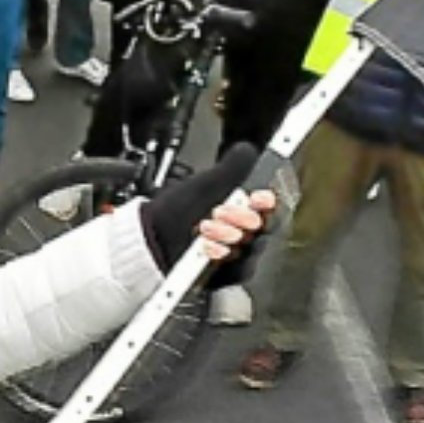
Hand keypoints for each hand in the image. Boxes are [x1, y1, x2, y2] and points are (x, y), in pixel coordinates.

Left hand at [139, 143, 277, 267]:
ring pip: (249, 248)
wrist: (153, 237)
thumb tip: (247, 150)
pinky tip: (206, 246)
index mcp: (246, 205)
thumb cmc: (178, 208)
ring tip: (206, 226)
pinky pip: (237, 269)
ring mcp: (238, 251)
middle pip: (262, 227)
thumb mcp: (206, 181)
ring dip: (228, 235)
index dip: (267, 201)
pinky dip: (221, 255)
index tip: (258, 197)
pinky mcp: (229, 272)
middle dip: (243, 217)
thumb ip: (230, 167)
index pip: (270, 205)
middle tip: (221, 210)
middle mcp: (245, 229)